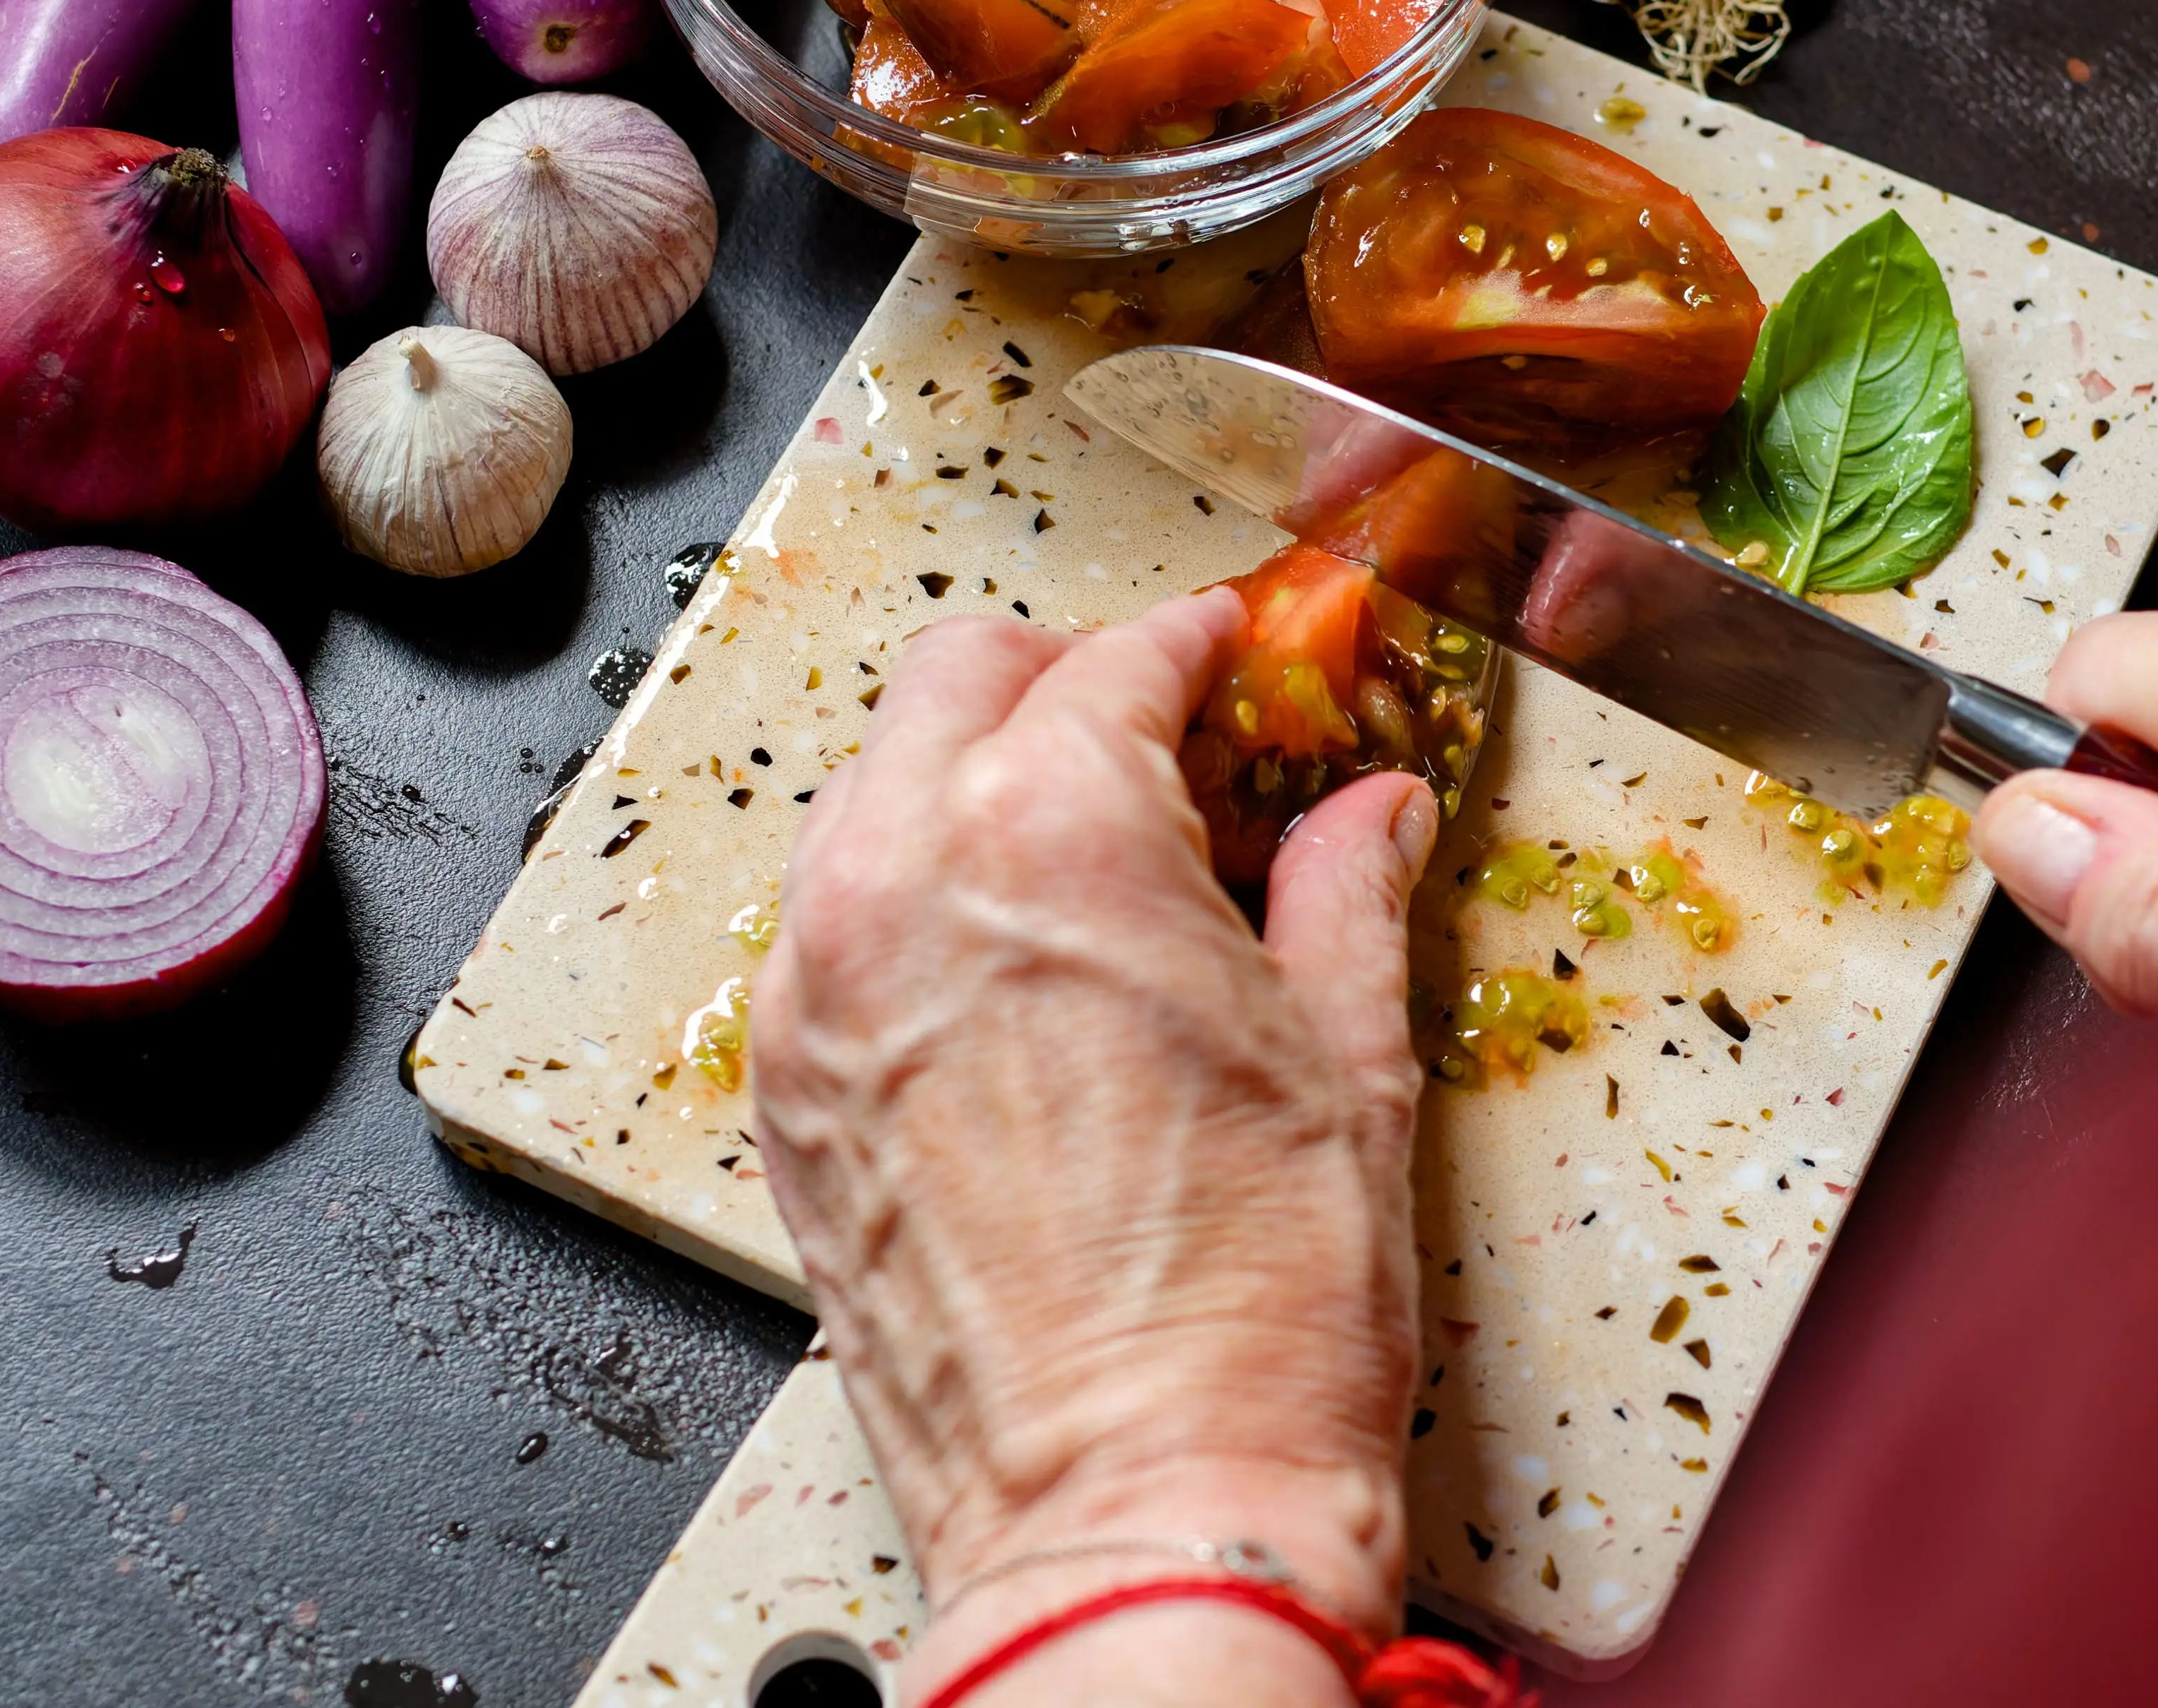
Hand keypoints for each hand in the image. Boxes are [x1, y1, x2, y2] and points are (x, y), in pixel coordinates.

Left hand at [750, 592, 1437, 1706]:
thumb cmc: (1253, 1312)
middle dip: (1062, 680)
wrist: (1137, 1510)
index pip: (1118, 663)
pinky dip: (911, 901)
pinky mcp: (787, 1093)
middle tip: (1154, 733)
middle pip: (957, 680)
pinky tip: (1007, 969)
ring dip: (971, 780)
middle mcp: (904, 885)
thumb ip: (1345, 893)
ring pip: (873, 790)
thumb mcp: (1350, 1059)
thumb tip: (1370, 816)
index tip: (1228, 656)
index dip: (1195, 647)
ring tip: (1083, 856)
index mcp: (1055, 839)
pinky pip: (830, 926)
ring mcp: (822, 991)